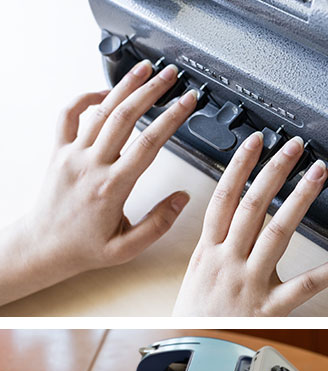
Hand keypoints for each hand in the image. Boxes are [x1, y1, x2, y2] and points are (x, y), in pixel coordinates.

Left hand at [0, 60, 197, 304]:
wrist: (44, 246)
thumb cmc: (85, 248)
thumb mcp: (129, 248)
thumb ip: (159, 223)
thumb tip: (182, 199)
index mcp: (113, 187)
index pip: (149, 143)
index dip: (171, 118)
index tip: (187, 102)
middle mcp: (91, 165)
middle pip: (125, 116)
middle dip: (151, 91)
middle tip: (170, 75)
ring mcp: (73, 155)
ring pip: (100, 111)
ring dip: (123, 86)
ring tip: (143, 69)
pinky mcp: (59, 152)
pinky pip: (68, 116)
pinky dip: (84, 98)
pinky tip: (103, 92)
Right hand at [172, 132, 327, 314]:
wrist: (190, 352)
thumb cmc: (195, 314)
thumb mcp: (196, 271)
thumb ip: (217, 241)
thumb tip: (233, 211)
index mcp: (209, 250)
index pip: (224, 196)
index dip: (240, 165)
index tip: (256, 142)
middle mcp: (229, 261)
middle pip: (253, 205)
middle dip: (274, 171)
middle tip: (295, 146)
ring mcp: (251, 282)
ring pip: (278, 232)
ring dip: (301, 198)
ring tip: (318, 173)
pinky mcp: (272, 307)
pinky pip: (309, 284)